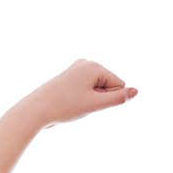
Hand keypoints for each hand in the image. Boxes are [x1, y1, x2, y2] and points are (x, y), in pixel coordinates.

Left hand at [19, 59, 137, 127]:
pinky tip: (69, 99)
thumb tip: (137, 91)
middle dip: (99, 98)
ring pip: (99, 90)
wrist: (36, 110)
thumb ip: (118, 98)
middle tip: (79, 103)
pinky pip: (89, 90)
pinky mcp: (71, 76)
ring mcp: (77, 68)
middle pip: (109, 86)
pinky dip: (83, 98)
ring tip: (73, 102)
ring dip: (91, 100)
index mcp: (94, 65)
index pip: (119, 85)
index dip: (107, 99)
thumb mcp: (96, 104)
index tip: (87, 101)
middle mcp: (86, 62)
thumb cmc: (66, 107)